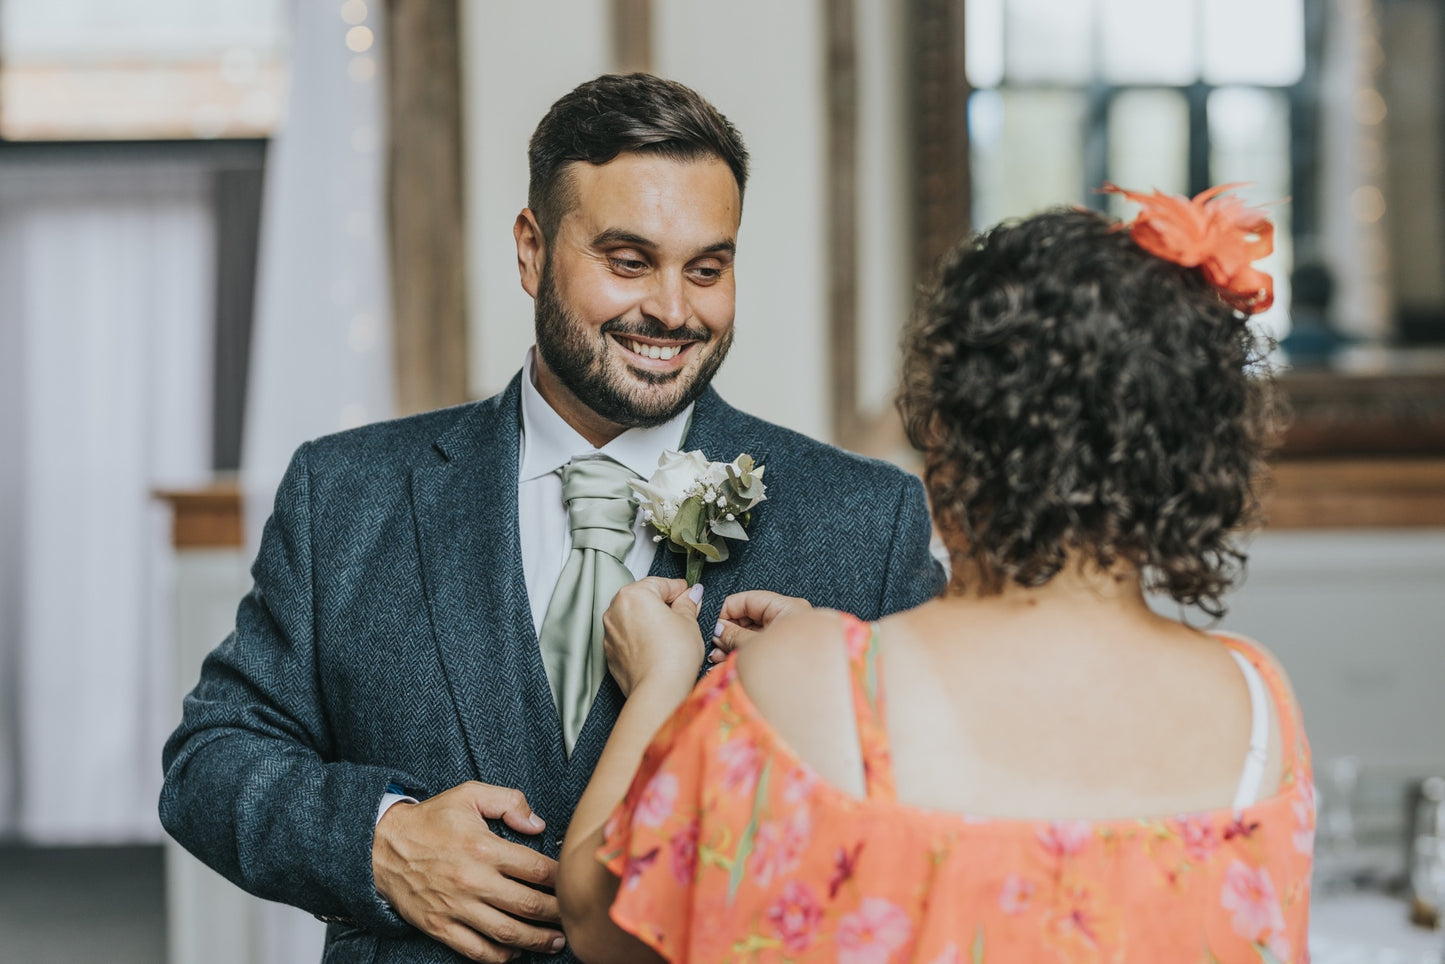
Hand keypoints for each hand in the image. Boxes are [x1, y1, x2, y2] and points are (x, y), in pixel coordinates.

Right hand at [372, 782, 564, 961]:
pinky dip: (501, 956)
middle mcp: (473, 881)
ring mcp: (457, 908)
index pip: (537, 869)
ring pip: (508, 933)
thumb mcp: (469, 794)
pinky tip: (516, 952)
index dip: (561, 878)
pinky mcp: (441, 926)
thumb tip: (538, 824)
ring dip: (537, 941)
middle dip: (557, 914)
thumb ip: (508, 801)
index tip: (572, 882)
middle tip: (573, 916)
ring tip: (556, 941)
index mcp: (484, 848)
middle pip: (528, 905)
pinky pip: (477, 950)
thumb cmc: (429, 821)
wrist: (380, 846)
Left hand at [602, 577, 704, 698]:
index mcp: (634, 594)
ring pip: (633, 618)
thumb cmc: (673, 656)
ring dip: (650, 621)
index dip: (680, 590)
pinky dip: (640, 638)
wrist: (657, 691)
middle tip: (683, 616)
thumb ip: (687, 603)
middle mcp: (615, 610)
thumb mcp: (689, 622)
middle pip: (643, 598)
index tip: (690, 596)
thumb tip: (691, 596)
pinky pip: (627, 637)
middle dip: (662, 605)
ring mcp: (609, 633)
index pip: (661, 583)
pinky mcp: (610, 653)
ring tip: (670, 635)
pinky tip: (657, 649)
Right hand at [709, 590, 813, 662]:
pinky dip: (744, 653)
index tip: (710, 624)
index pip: (748, 599)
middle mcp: (789, 618)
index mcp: (786, 608)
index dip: (726, 610)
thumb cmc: (789, 667)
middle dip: (728, 632)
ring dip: (733, 645)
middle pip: (750, 616)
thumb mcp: (754, 647)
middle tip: (713, 645)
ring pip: (753, 633)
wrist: (814, 698)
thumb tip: (717, 629)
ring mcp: (788, 635)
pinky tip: (727, 664)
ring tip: (716, 658)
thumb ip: (734, 636)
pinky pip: (761, 646)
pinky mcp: (786, 651)